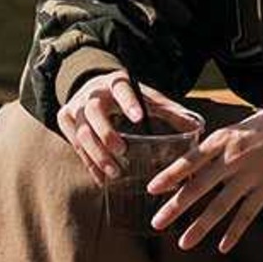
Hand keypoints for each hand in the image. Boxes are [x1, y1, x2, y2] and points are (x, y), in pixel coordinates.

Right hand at [57, 68, 200, 184]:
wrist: (90, 84)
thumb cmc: (126, 95)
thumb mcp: (146, 97)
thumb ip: (170, 111)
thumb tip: (198, 126)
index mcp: (115, 82)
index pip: (121, 89)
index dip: (128, 103)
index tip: (139, 118)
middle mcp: (91, 93)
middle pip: (93, 113)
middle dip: (106, 134)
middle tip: (122, 151)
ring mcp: (75, 107)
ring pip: (81, 133)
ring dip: (96, 155)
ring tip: (114, 173)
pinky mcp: (64, 120)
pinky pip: (74, 146)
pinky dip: (88, 163)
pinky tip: (101, 179)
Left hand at [148, 106, 262, 252]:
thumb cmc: (247, 133)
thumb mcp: (224, 134)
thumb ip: (203, 154)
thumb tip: (176, 178)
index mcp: (219, 142)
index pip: (189, 160)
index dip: (170, 175)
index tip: (152, 189)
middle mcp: (232, 159)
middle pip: (200, 186)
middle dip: (176, 206)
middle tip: (157, 222)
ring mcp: (250, 176)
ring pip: (221, 206)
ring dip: (201, 226)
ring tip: (183, 244)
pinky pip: (247, 215)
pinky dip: (234, 232)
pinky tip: (222, 247)